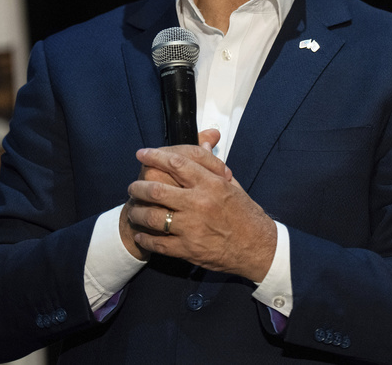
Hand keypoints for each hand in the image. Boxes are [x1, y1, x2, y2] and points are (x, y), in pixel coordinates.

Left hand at [124, 141, 276, 281]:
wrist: (258, 247)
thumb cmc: (246, 214)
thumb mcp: (232, 185)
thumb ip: (212, 165)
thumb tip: (202, 141)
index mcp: (211, 184)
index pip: (176, 163)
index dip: (155, 156)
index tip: (142, 154)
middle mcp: (199, 203)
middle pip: (157, 189)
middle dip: (138, 186)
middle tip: (133, 186)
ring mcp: (192, 227)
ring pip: (152, 217)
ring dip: (137, 212)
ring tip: (133, 209)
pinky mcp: (188, 249)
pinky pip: (158, 242)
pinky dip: (145, 238)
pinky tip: (141, 234)